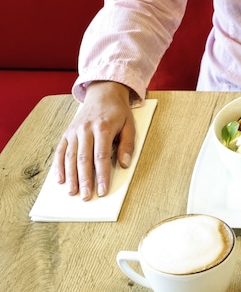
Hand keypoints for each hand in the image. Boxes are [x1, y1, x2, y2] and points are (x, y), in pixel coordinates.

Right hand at [55, 81, 135, 199]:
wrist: (103, 94)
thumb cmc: (118, 112)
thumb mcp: (130, 126)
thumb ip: (128, 145)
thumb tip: (125, 164)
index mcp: (103, 128)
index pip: (102, 156)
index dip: (102, 175)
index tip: (103, 190)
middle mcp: (86, 130)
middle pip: (83, 159)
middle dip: (85, 180)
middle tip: (86, 197)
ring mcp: (74, 132)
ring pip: (70, 157)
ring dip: (71, 176)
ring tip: (73, 192)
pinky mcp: (67, 133)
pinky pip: (60, 151)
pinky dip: (59, 166)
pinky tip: (60, 179)